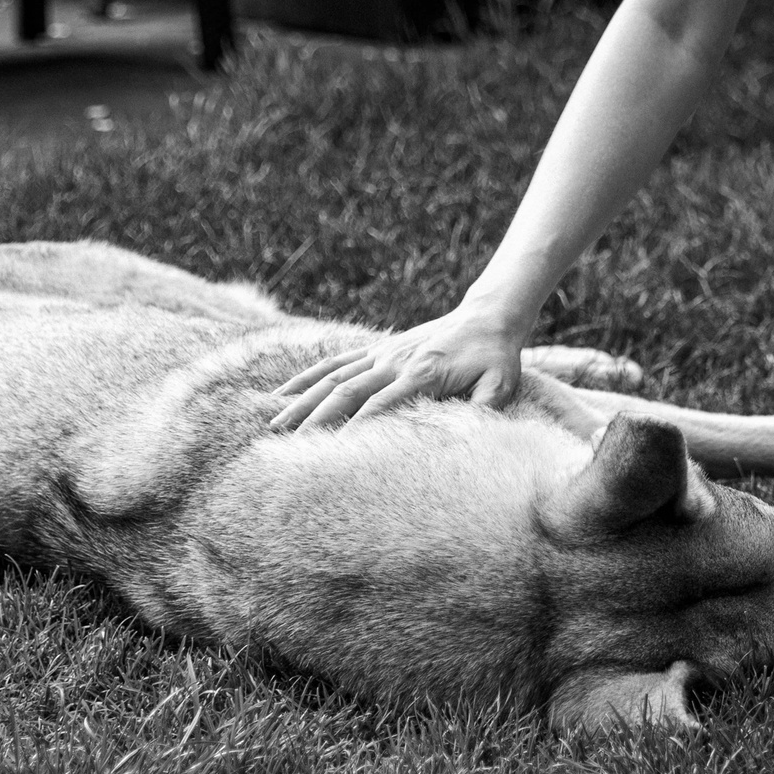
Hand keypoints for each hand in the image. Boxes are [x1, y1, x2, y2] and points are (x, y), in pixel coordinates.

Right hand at [268, 302, 527, 430]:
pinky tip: (283, 393)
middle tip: (288, 450)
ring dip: (303, 401)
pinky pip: (336, 363)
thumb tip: (470, 435)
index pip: (380, 406)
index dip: (354, 429)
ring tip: (273, 426)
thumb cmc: (495, 357)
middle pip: (346, 393)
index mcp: (421, 375)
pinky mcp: (378, 350)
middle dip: (315, 421)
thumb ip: (484, 408)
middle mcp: (393, 362)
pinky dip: (308, 377)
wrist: (488, 317)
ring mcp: (382, 354)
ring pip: (333, 378)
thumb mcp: (500, 384)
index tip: (329, 456)